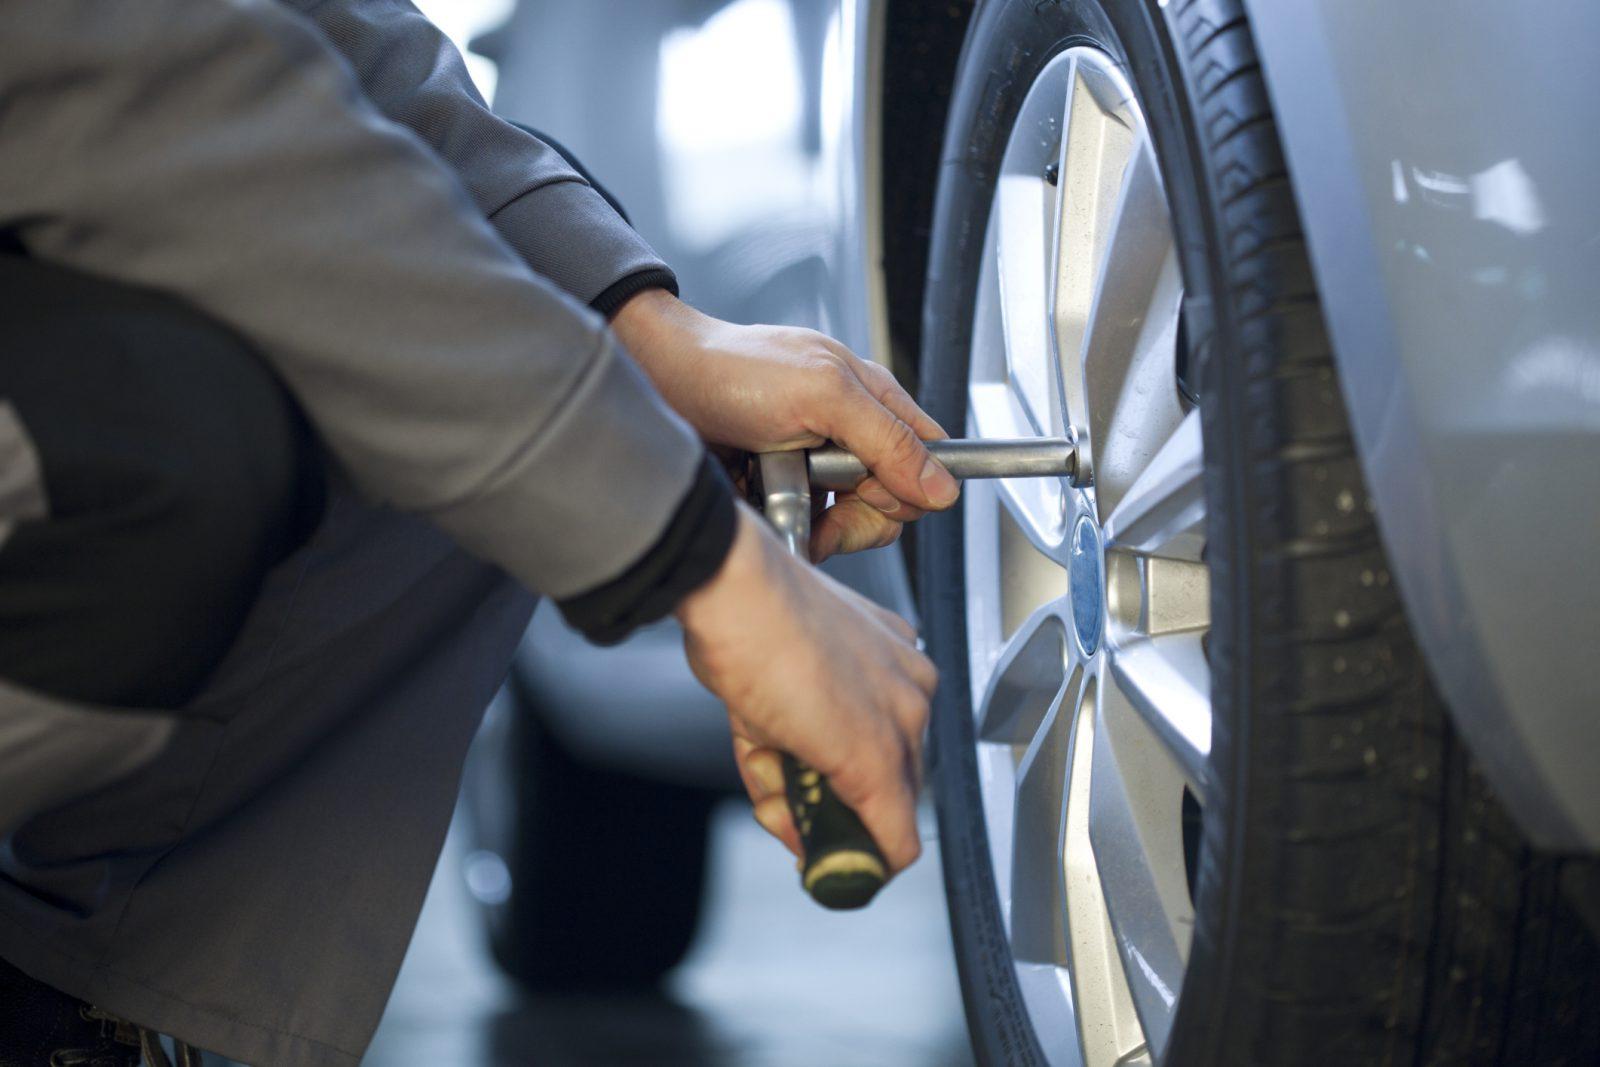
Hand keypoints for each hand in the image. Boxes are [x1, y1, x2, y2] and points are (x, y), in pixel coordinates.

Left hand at [612, 289, 958, 560]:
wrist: (658, 381)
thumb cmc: (732, 369)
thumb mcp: (823, 395)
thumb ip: (888, 440)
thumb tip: (940, 487)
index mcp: (872, 402)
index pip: (927, 462)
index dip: (907, 489)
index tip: (868, 492)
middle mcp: (849, 436)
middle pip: (889, 504)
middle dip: (856, 515)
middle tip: (815, 495)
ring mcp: (814, 467)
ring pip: (846, 526)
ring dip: (813, 523)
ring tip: (774, 495)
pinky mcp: (781, 492)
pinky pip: (804, 531)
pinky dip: (785, 528)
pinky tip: (759, 504)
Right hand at [675, 506, 935, 873]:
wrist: (737, 591)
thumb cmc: (747, 617)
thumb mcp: (774, 689)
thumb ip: (786, 748)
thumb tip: (786, 800)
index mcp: (891, 657)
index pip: (884, 742)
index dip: (843, 781)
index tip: (811, 795)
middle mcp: (909, 687)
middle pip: (886, 781)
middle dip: (826, 807)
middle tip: (779, 802)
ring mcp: (901, 723)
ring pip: (878, 813)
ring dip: (809, 816)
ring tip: (763, 767)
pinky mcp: (877, 760)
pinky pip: (892, 837)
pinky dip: (863, 862)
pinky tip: (821, 858)